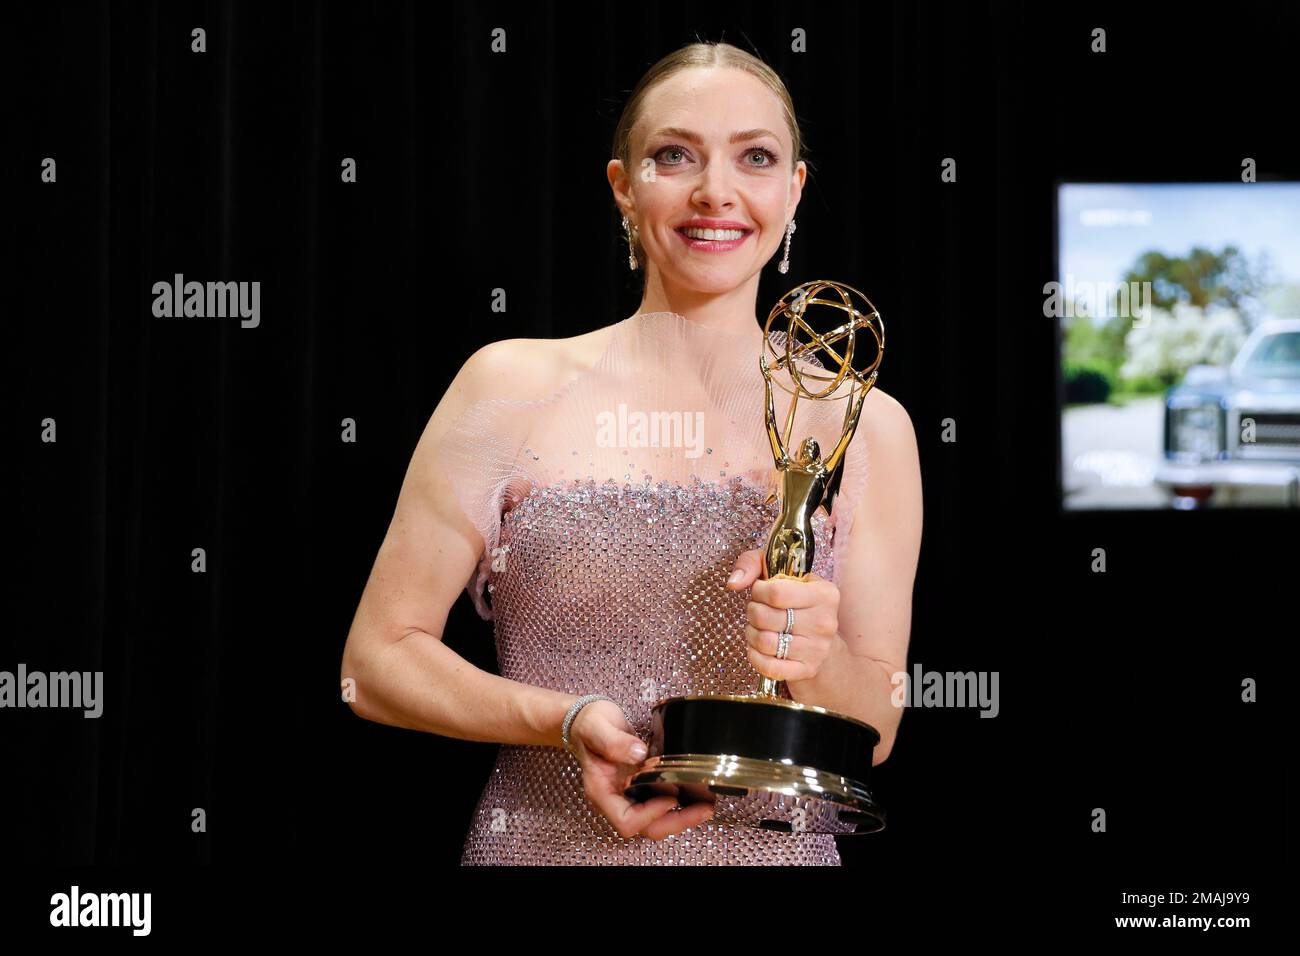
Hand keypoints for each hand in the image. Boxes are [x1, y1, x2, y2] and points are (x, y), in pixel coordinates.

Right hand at [567, 699, 713, 839]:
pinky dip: (679, 804)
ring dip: (682, 816)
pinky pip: (660, 803)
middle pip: (646, 827)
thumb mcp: (596, 727)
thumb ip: (614, 742)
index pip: (626, 820)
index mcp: (601, 791)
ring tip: (706, 805)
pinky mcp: (640, 786)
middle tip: (704, 809)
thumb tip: (639, 753)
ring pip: (656, 819)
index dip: (650, 815)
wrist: (587, 720)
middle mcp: (616, 798)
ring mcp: (629, 794)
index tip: (670, 798)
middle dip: (676, 822)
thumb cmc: (588, 724)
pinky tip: (696, 795)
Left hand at [726, 548, 840, 683]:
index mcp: (825, 593)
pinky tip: (758, 647)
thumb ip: (752, 563)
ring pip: (765, 642)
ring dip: (752, 633)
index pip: (776, 592)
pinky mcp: (807, 669)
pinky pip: (769, 667)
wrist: (818, 636)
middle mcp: (825, 622)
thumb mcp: (779, 570)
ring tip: (758, 627)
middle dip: (753, 612)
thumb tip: (734, 583)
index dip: (758, 591)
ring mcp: (818, 649)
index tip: (760, 591)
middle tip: (758, 611)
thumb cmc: (795, 599)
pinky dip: (755, 656)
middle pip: (766, 617)